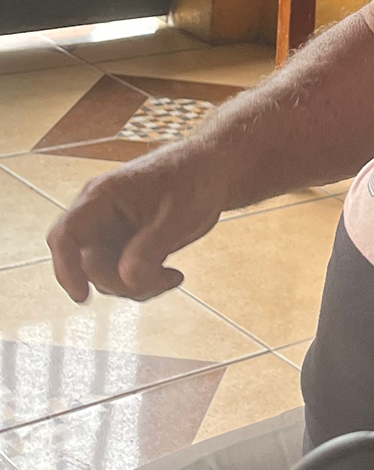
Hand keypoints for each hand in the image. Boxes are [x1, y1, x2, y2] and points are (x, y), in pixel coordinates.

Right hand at [47, 150, 229, 302]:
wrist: (212, 173)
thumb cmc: (194, 181)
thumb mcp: (177, 217)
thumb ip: (149, 249)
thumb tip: (125, 279)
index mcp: (102, 196)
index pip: (66, 235)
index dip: (66, 268)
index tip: (82, 297)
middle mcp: (99, 215)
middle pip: (89, 264)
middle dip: (121, 282)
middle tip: (160, 280)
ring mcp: (112, 231)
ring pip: (105, 275)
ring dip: (136, 286)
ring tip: (172, 276)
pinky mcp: (125, 244)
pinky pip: (122, 275)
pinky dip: (144, 283)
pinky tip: (171, 275)